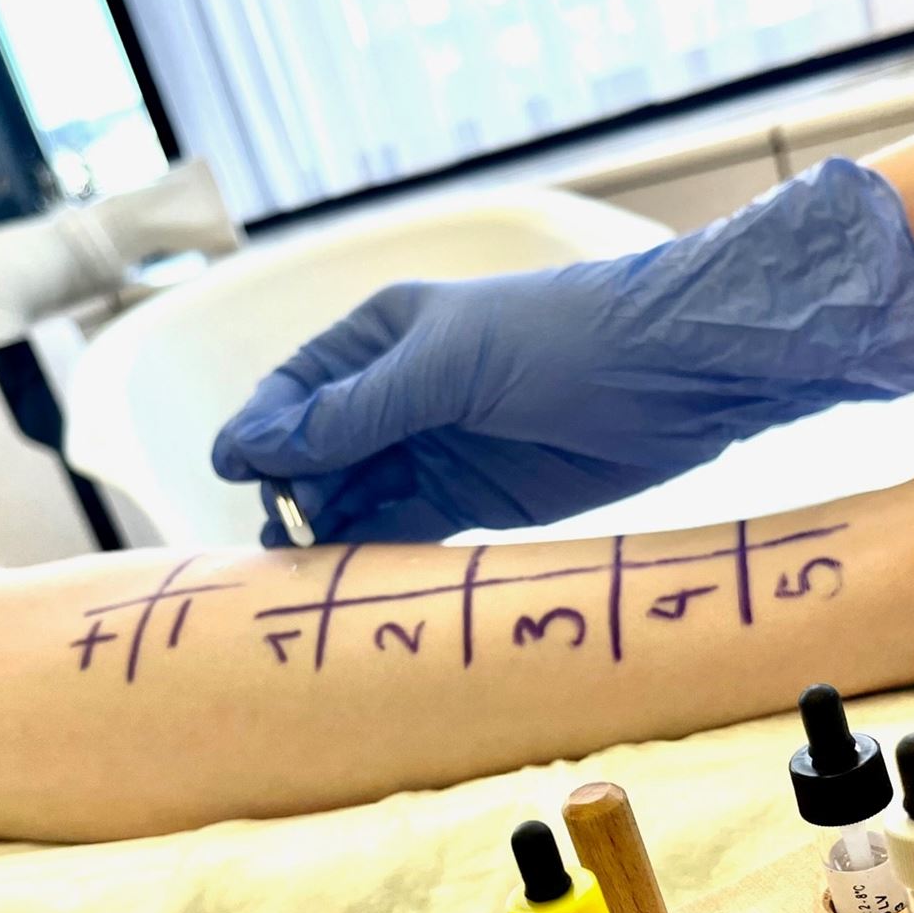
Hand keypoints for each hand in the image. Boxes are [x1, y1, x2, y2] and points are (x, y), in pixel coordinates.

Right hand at [212, 160, 913, 545]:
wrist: (674, 375)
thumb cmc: (563, 341)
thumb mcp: (449, 366)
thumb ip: (355, 411)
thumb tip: (255, 446)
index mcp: (382, 338)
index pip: (296, 391)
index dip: (262, 433)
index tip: (240, 476)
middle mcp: (399, 394)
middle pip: (317, 453)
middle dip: (295, 491)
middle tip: (290, 534)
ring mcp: (435, 449)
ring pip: (357, 498)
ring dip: (332, 529)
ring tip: (317, 564)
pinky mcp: (474, 499)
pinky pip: (405, 531)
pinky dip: (379, 552)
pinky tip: (360, 574)